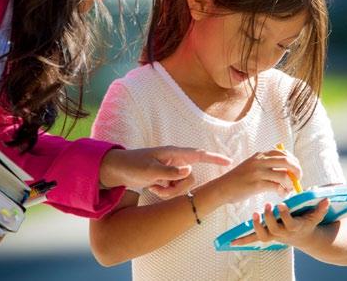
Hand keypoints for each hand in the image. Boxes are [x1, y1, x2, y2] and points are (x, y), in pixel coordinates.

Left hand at [100, 146, 230, 188]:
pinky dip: (164, 193)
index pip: (199, 155)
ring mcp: (170, 170)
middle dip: (179, 188)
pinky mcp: (165, 179)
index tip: (229, 162)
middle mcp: (175, 161)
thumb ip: (170, 172)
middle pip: (191, 178)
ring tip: (153, 187)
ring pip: (183, 186)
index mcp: (174, 153)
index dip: (215, 158)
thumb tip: (190, 171)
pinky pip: (173, 190)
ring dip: (169, 192)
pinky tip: (151, 187)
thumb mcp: (149, 170)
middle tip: (160, 187)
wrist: (117, 169)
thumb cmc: (132, 165)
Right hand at [216, 149, 301, 204]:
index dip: (293, 161)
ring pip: (284, 175)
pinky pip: (276, 186)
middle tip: (298, 180)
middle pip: (287, 161)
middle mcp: (260, 161)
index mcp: (260, 155)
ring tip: (288, 190)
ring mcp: (258, 172)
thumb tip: (287, 170)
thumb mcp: (252, 166)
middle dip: (297, 171)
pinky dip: (282, 191)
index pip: (283, 153)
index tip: (296, 171)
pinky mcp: (257, 184)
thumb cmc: (239, 179)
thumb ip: (267, 165)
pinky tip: (280, 194)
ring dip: (290, 184)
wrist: (223, 187)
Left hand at [231, 198, 329, 246]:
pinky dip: (243, 240)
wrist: (304, 237)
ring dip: (257, 226)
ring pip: (263, 236)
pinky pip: (253, 239)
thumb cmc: (308, 221)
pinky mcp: (266, 235)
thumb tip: (326, 199)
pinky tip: (231, 241)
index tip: (281, 204)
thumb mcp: (315, 215)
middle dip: (270, 218)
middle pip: (274, 229)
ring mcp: (273, 235)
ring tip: (254, 214)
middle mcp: (283, 233)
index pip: (289, 222)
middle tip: (266, 205)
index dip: (285, 214)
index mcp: (294, 227)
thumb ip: (320, 208)